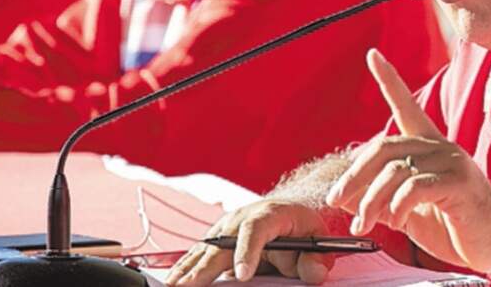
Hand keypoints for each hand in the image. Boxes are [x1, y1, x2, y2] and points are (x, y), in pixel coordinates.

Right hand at [166, 200, 332, 285]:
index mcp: (270, 213)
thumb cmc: (300, 227)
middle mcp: (243, 217)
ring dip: (187, 268)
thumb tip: (314, 273)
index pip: (256, 229)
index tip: (243, 275)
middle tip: (190, 286)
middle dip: (206, 266)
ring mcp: (225, 227)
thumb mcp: (316, 239)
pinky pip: (197, 254)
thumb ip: (316, 259)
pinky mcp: (215, 238)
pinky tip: (173, 281)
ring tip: (174, 286)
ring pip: (204, 248)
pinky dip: (184, 267)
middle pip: (222, 242)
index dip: (247, 251)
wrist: (287, 211)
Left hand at [325, 49, 490, 275]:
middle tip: (338, 201)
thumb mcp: (407, 211)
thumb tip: (342, 196)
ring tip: (364, 223)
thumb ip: (380, 199)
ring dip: (371, 200)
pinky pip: (416, 186)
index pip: (407, 106)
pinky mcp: (460, 183)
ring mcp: (452, 162)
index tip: (373, 56)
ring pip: (396, 170)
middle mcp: (440, 147)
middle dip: (354, 175)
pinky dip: (397, 205)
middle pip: (385, 147)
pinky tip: (396, 220)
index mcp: (429, 148)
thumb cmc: (454, 227)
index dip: (389, 80)